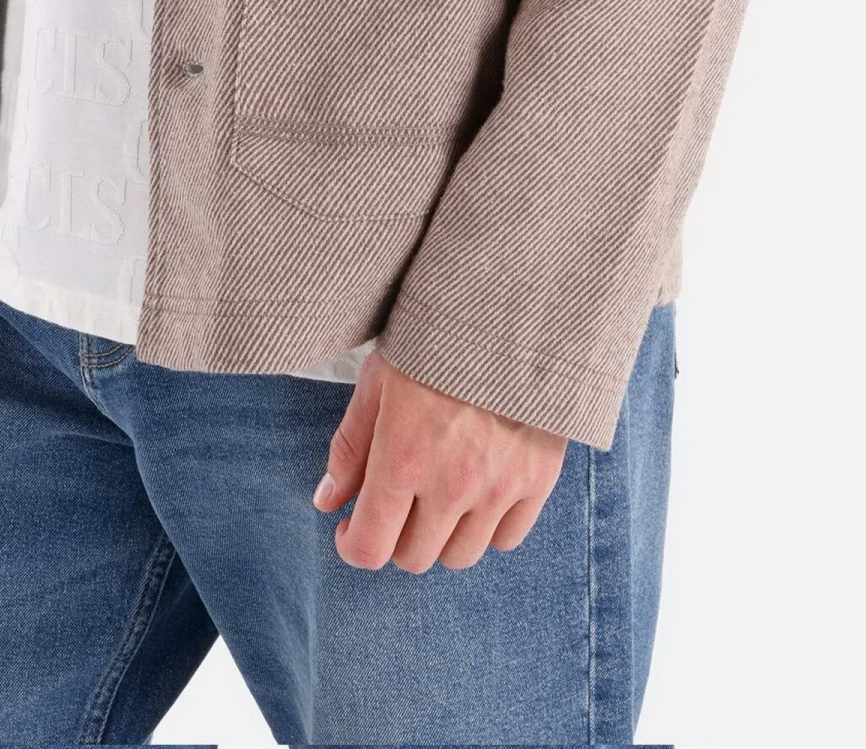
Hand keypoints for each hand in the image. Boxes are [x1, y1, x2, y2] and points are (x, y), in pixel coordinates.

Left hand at [312, 345, 568, 569]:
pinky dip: (488, 527)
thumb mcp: (377, 382)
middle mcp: (451, 484)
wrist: (507, 309)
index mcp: (402, 459)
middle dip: (395, 536)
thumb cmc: (432, 341)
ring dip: (441, 536)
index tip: (351, 527)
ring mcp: (498, 487)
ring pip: (460, 555)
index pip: (370, 549)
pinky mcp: (538, 480)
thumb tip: (327, 503)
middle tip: (396, 503)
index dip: (352, 545)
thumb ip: (350, 449)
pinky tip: (477, 493)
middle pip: (414, 557)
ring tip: (437, 497)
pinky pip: (507, 538)